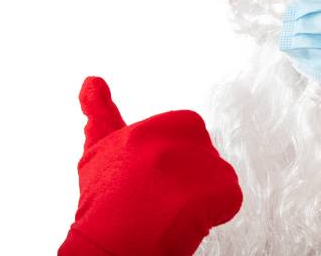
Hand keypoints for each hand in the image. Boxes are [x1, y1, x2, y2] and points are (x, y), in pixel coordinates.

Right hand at [59, 77, 241, 255]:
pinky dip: (216, 211)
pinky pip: (229, 197)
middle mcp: (172, 143)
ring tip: (172, 211)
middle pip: (203, 150)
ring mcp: (196, 167)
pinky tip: (190, 220)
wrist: (111, 246)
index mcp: (148, 130)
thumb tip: (91, 82)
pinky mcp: (216, 190)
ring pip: (216, 174)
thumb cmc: (102, 204)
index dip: (172, 156)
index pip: (184, 127)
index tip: (156, 176)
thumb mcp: (97, 151)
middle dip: (189, 172)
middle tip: (165, 197)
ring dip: (201, 193)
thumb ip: (100, 112)